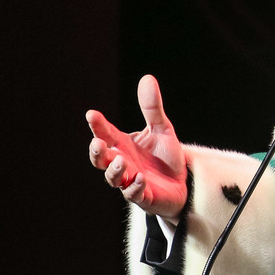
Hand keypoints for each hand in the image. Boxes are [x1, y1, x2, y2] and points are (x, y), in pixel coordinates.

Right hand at [86, 75, 187, 218]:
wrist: (182, 183)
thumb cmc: (165, 157)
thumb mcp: (162, 129)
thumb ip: (152, 107)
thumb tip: (147, 77)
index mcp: (122, 145)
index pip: (105, 133)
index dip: (97, 125)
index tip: (91, 114)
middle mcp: (122, 162)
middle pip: (100, 159)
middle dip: (97, 152)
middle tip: (98, 144)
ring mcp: (130, 181)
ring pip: (113, 178)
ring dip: (115, 170)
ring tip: (121, 161)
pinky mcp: (143, 196)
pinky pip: (135, 194)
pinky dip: (135, 187)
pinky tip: (140, 178)